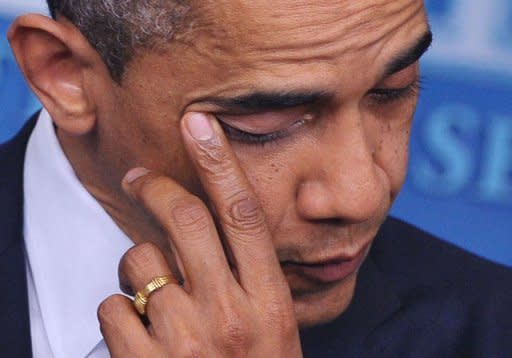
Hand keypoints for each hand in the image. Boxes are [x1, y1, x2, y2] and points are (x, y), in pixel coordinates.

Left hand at [97, 112, 302, 356]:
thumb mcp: (272, 330)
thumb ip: (246, 280)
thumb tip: (203, 233)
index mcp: (269, 303)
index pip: (243, 215)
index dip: (220, 163)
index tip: (202, 124)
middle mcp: (229, 314)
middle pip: (184, 220)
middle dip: (155, 186)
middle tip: (138, 176)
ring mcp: (184, 339)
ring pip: (138, 260)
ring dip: (138, 268)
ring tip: (153, 297)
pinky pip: (112, 306)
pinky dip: (119, 311)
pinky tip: (139, 336)